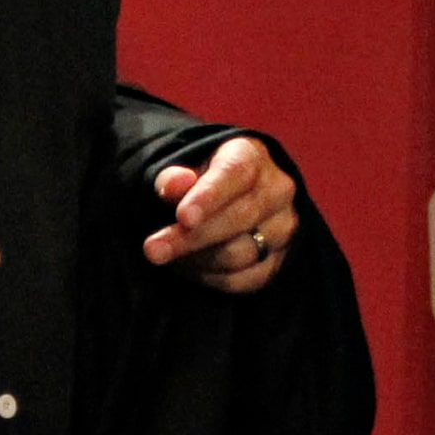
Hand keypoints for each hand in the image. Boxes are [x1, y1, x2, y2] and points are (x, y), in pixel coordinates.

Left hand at [142, 136, 296, 294]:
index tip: (182, 217)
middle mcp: (277, 190)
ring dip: (195, 259)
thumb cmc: (195, 179)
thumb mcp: (180, 169)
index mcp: (252, 156)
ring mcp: (283, 227)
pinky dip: (209, 277)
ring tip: (164, 254)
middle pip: (238, 219)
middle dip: (190, 238)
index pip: (236, 174)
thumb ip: (173, 177)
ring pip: (240, 254)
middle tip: (152, 250)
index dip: (209, 196)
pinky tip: (186, 267)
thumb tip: (173, 183)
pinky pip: (244, 279)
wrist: (223, 198)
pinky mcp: (279, 260)